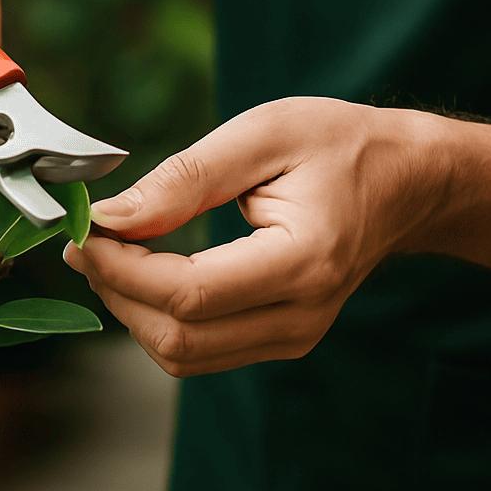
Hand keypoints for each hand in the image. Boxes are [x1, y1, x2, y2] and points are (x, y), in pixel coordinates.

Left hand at [63, 98, 449, 376]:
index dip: (120, 268)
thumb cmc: (340, 145)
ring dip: (131, 310)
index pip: (190, 294)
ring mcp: (295, 335)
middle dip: (116, 291)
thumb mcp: (263, 133)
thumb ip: (186, 178)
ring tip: (110, 251)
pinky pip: (201, 351)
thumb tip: (111, 217)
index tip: (84, 230)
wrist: (407, 181)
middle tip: (87, 239)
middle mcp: (303, 314)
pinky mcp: (282, 339)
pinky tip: (144, 270)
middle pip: (179, 338)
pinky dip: (158, 318)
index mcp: (305, 260)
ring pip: (183, 356)